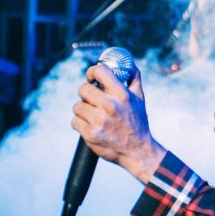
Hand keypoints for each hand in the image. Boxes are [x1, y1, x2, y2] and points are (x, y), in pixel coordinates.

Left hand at [72, 63, 164, 183]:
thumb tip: (129, 64)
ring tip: (93, 115)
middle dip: (86, 94)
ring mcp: (98, 120)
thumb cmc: (138, 123)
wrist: (137, 151)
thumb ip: (134, 79)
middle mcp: (110, 106)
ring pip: (77, 106)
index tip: (91, 78)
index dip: (92, 72)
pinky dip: (80, 123)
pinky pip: (75, 121)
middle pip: (83, 89)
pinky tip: (90, 126)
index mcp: (122, 94)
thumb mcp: (140, 98)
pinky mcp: (90, 134)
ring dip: (83, 110)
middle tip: (92, 100)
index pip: (100, 71)